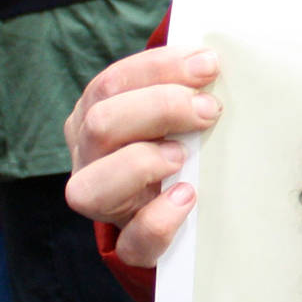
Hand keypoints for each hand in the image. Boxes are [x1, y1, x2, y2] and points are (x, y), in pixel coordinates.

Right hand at [63, 45, 222, 266]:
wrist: (178, 206)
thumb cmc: (179, 136)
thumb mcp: (174, 106)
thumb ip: (184, 83)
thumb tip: (213, 57)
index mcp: (95, 113)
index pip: (112, 83)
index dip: (160, 69)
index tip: (208, 64)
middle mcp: (88, 157)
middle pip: (100, 124)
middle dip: (160, 109)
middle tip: (209, 110)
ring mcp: (102, 203)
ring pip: (91, 188)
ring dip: (142, 163)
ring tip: (183, 155)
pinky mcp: (128, 243)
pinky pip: (132, 241)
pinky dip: (160, 220)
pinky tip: (188, 197)